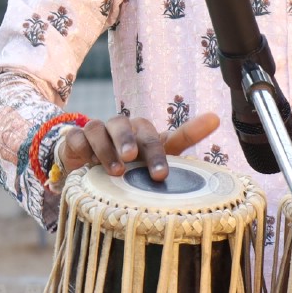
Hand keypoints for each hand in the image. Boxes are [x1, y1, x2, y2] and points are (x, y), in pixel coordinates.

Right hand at [50, 111, 219, 186]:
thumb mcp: (157, 154)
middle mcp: (120, 128)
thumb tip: (217, 116)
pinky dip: (82, 147)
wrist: (91, 170)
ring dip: (106, 148)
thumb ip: (184, 137)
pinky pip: (76, 138)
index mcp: (142, 131)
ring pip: (98, 128)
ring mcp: (96, 132)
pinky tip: (86, 162)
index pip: (153, 137)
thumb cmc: (131, 163)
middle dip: (129, 142)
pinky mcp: (74, 140)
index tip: (161, 176)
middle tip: (132, 159)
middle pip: (125, 126)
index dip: (158, 153)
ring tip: (114, 171)